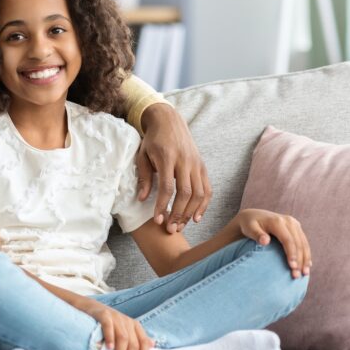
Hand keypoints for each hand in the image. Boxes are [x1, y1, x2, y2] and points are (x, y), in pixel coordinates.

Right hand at [76, 299, 152, 349]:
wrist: (90, 307)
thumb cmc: (108, 322)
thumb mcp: (124, 329)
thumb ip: (136, 336)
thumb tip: (152, 345)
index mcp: (134, 325)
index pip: (144, 341)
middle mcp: (126, 321)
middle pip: (133, 343)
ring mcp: (115, 317)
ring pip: (123, 338)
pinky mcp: (103, 314)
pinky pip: (108, 326)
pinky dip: (110, 338)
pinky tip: (109, 347)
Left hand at [136, 103, 211, 232]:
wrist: (169, 121)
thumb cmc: (152, 140)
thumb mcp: (142, 155)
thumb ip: (144, 177)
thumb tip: (142, 199)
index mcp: (168, 157)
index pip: (168, 187)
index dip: (163, 205)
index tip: (157, 220)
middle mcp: (185, 161)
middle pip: (186, 193)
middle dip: (179, 213)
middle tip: (170, 229)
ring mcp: (196, 163)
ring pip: (199, 193)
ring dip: (191, 212)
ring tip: (180, 226)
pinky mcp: (203, 166)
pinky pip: (207, 188)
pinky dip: (204, 204)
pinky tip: (196, 218)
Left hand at [236, 209, 311, 278]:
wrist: (253, 216)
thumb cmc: (248, 225)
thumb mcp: (249, 228)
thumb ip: (256, 234)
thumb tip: (265, 241)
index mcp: (277, 221)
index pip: (288, 239)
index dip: (291, 253)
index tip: (292, 267)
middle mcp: (288, 221)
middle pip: (298, 243)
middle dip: (300, 260)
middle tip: (297, 275)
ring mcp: (294, 224)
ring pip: (304, 243)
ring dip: (305, 259)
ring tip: (304, 274)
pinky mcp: (296, 228)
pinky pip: (304, 242)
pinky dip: (306, 254)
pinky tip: (307, 266)